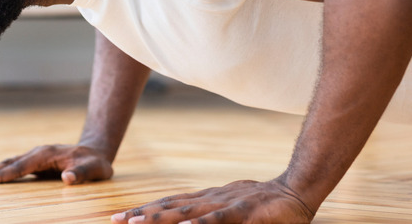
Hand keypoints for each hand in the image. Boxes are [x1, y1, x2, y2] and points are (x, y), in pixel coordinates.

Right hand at [0, 144, 112, 184]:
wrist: (96, 153)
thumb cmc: (95, 163)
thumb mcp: (95, 169)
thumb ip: (82, 173)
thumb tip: (68, 178)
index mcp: (46, 154)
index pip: (21, 166)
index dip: (4, 174)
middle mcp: (37, 154)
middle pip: (8, 163)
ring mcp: (34, 158)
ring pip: (8, 164)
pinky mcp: (34, 165)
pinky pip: (13, 169)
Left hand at [111, 180, 314, 223]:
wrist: (296, 191)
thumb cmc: (262, 207)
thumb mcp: (230, 211)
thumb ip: (209, 218)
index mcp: (205, 200)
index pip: (168, 203)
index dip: (144, 210)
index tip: (119, 217)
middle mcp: (210, 200)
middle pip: (170, 206)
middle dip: (142, 214)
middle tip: (115, 220)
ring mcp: (226, 204)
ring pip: (188, 212)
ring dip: (161, 218)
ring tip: (137, 223)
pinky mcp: (244, 212)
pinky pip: (219, 219)